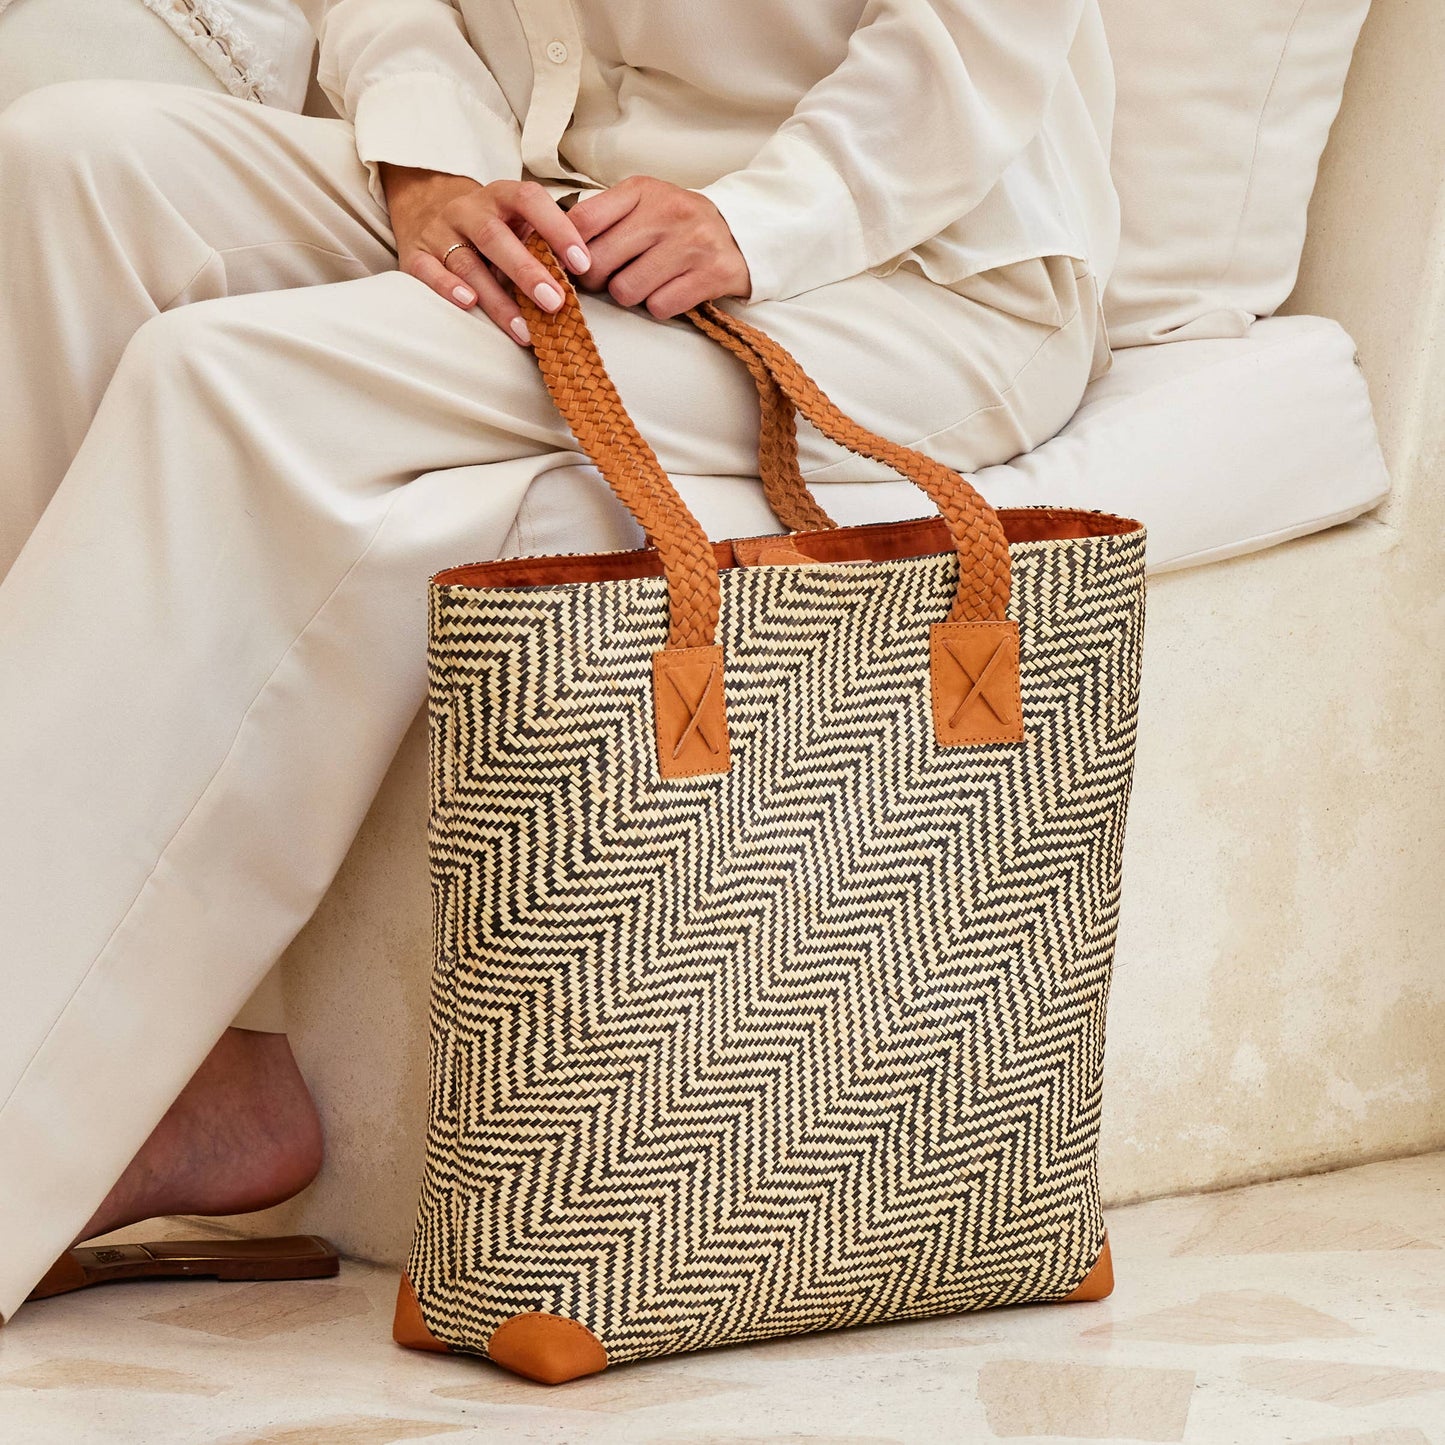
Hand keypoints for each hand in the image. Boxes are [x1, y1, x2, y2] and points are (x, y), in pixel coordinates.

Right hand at [379, 165, 591, 344]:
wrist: (426, 210)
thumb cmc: (490, 228)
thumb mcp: (515, 224)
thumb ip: (543, 244)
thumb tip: (585, 278)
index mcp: (500, 196)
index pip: (530, 200)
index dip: (557, 228)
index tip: (582, 263)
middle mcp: (467, 210)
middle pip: (495, 237)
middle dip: (527, 272)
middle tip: (554, 303)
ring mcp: (440, 233)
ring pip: (468, 264)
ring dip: (498, 300)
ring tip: (524, 329)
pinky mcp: (416, 256)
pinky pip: (429, 272)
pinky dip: (447, 288)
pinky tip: (469, 304)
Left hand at [568, 176, 751, 317]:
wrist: (743, 234)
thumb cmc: (678, 224)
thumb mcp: (643, 204)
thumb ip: (604, 219)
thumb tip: (556, 249)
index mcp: (642, 191)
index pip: (582, 221)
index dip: (567, 250)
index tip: (571, 262)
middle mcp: (667, 213)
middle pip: (599, 262)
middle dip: (596, 280)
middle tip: (607, 279)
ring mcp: (691, 244)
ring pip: (627, 291)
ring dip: (631, 295)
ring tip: (646, 282)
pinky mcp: (711, 275)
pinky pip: (659, 307)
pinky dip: (659, 306)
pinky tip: (670, 291)